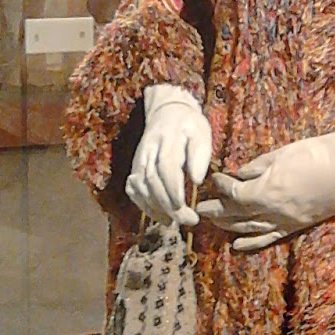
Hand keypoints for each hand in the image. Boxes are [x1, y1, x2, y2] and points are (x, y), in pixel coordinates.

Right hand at [125, 85, 211, 226]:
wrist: (166, 111)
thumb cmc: (189, 125)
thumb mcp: (201, 133)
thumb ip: (200, 155)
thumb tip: (198, 180)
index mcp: (167, 139)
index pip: (166, 166)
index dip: (173, 190)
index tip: (186, 207)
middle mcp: (148, 150)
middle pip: (152, 180)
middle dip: (167, 205)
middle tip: (187, 220)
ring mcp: (138, 159)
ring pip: (140, 187)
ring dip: (155, 208)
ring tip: (173, 222)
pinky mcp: (135, 167)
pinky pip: (133, 189)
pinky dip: (143, 205)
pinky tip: (159, 216)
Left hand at [197, 133, 334, 252]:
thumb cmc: (324, 155)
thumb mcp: (285, 152)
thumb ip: (259, 166)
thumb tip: (240, 174)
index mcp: (266, 191)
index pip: (233, 193)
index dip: (220, 186)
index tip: (214, 178)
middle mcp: (272, 211)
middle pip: (235, 215)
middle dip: (215, 211)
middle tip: (199, 208)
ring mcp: (285, 221)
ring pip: (248, 229)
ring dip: (227, 226)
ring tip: (212, 223)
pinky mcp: (298, 226)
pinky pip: (269, 238)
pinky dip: (250, 243)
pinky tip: (237, 245)